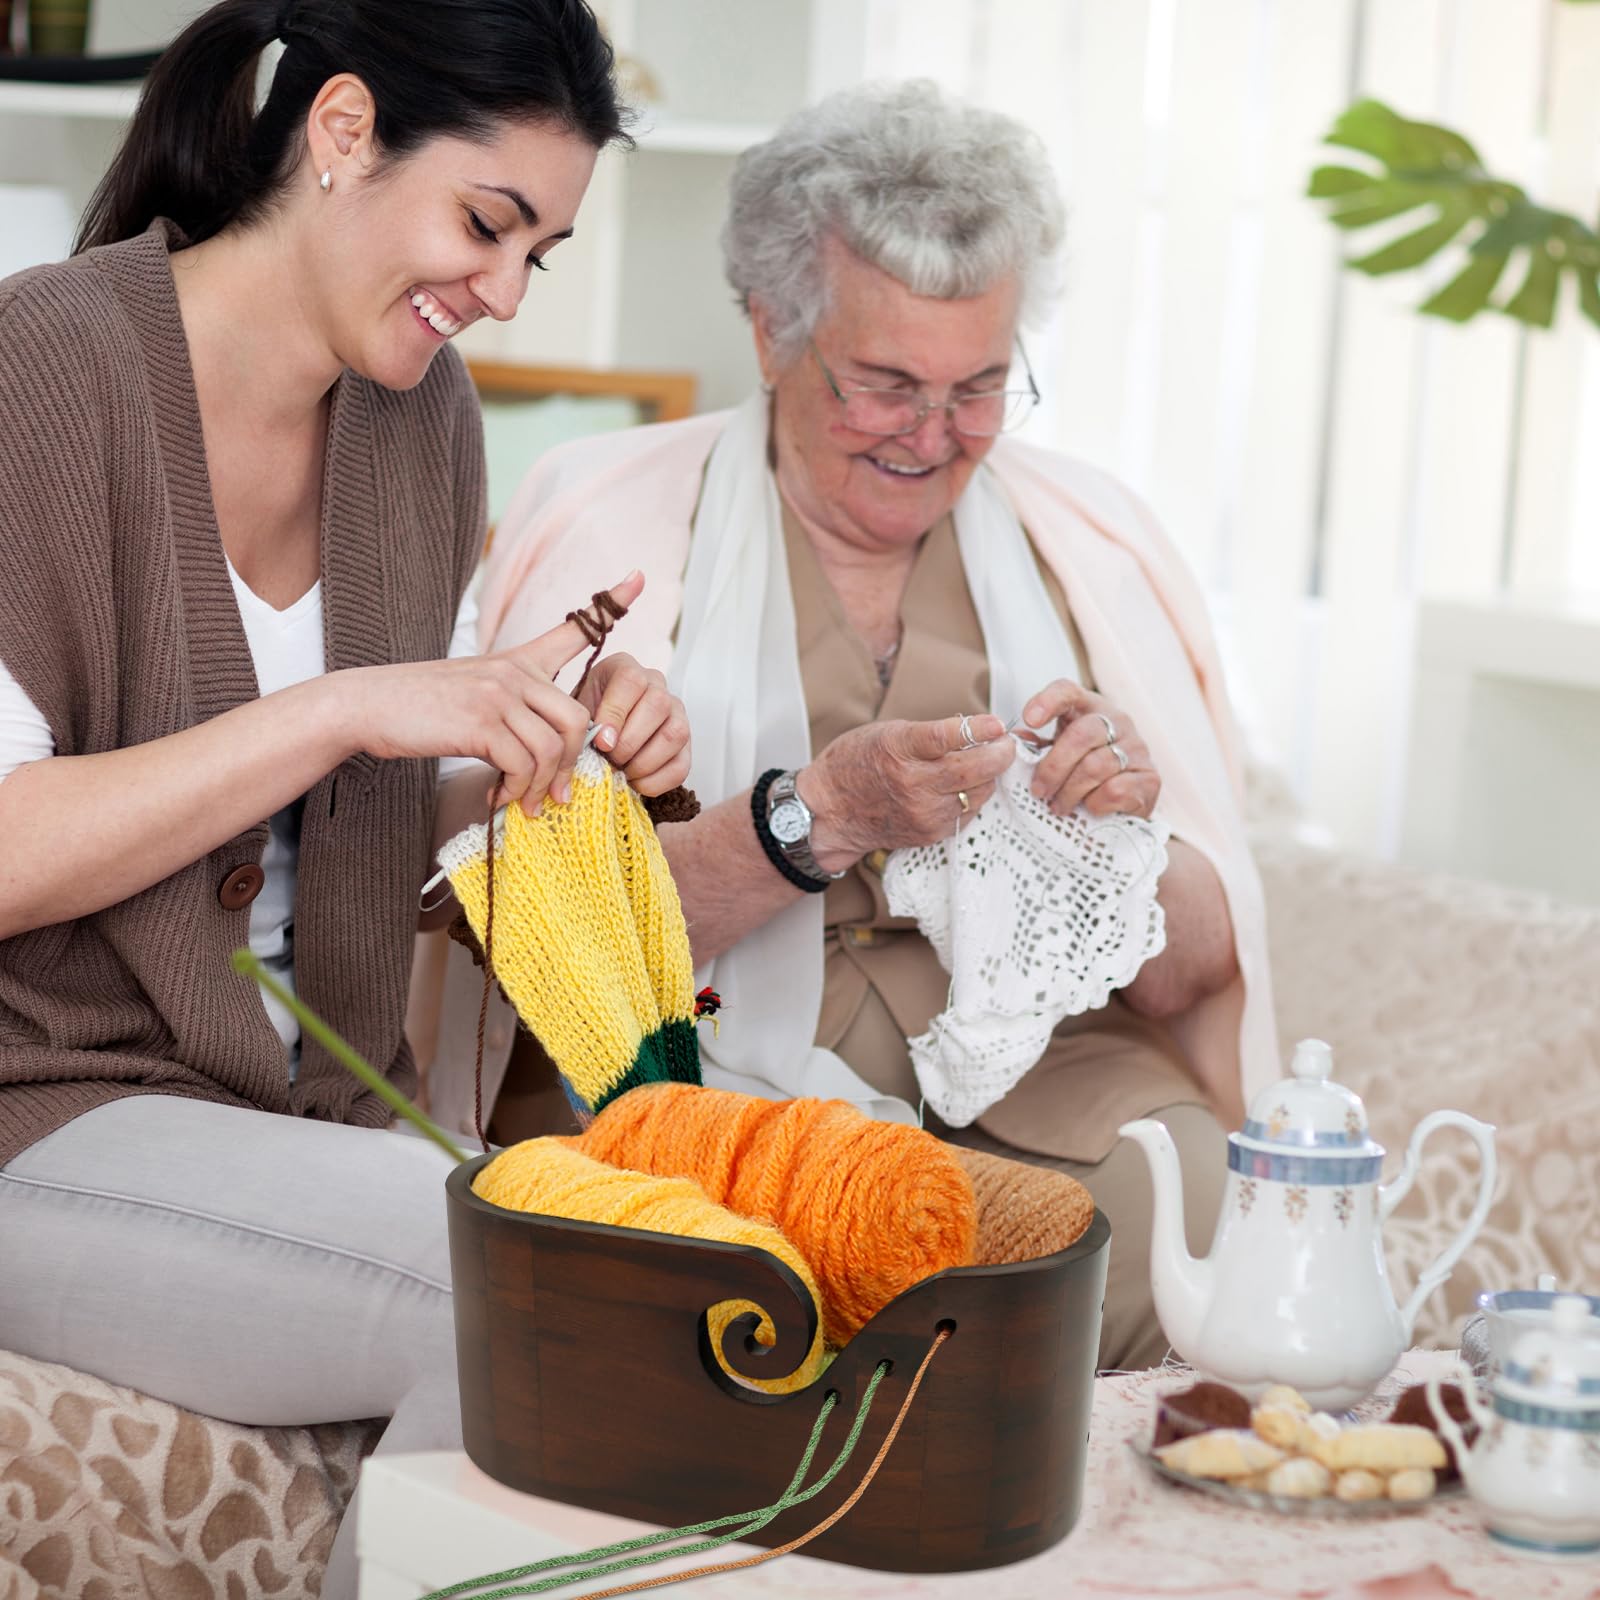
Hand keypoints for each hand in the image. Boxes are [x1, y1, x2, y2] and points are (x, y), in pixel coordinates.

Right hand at [339, 571, 644, 815]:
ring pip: (553, 747)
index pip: (574, 626)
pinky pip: (523, 764)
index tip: (641, 574)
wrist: (368, 707)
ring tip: (528, 804)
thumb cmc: (422, 708)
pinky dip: (518, 790)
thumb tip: (550, 755)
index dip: (611, 602)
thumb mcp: (475, 693)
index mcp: (519, 660)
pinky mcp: (480, 722)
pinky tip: (500, 798)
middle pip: (577, 719)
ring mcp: (498, 694)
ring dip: (544, 786)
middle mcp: (514, 671)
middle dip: (572, 765)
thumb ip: (515, 711)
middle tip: (559, 795)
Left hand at [581, 653, 691, 797]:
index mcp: (626, 668)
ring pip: (675, 734)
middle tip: (611, 758)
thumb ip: (583, 720)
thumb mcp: (576, 709)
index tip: (601, 741)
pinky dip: (657, 781)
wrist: (598, 736)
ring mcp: (676, 713)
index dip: (616, 713)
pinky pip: (681, 765)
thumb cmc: (586, 719)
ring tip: (623, 771)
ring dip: (645, 761)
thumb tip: (602, 741)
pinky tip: (636, 783)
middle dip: (630, 741)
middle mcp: (657, 686)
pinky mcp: (685, 745)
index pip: (631, 681)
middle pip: (658, 705)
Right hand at [799, 713, 1015, 872]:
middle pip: (973, 770)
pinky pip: (968, 811)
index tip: (997, 724)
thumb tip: (976, 731)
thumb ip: (929, 734)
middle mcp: (912, 783)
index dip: (977, 730)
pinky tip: (970, 784)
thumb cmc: (857, 764)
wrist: (831, 810)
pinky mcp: (930, 832)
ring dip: (990, 775)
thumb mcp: (887, 733)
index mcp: (898, 750)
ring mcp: (922, 812)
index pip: (944, 738)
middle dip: (999, 754)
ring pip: (978, 792)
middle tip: (1006, 743)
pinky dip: (974, 795)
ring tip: (990, 761)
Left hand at [1020, 679, 1159, 817]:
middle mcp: (1118, 721)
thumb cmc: (1082, 774)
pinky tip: (1088, 809)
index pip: (1068, 691)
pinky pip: (1114, 790)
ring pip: (1096, 766)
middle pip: (1082, 735)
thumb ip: (1035, 747)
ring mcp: (1137, 748)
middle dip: (1053, 768)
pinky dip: (1094, 804)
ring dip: (1070, 791)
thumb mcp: (1056, 754)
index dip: (1047, 701)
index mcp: (1089, 708)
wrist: (1124, 805)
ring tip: (1058, 806)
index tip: (1029, 720)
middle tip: (1038, 791)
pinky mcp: (1150, 779)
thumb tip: (1013, 741)